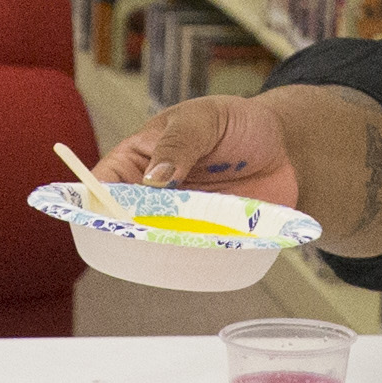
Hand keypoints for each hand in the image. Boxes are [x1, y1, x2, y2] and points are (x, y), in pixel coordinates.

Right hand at [95, 82, 381, 255]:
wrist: (287, 149)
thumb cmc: (236, 124)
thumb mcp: (204, 120)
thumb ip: (179, 144)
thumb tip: (154, 179)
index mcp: (137, 160)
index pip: (101, 184)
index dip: (94, 203)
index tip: (107, 217)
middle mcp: (151, 197)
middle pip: (122, 225)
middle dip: (130, 234)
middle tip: (151, 232)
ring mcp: (177, 223)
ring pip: (154, 248)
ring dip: (163, 251)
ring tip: (183, 241)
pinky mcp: (205, 241)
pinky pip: (189, 259)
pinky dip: (193, 262)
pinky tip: (204, 254)